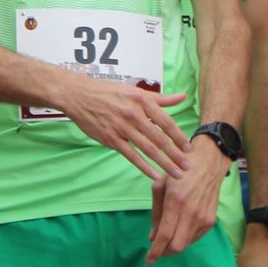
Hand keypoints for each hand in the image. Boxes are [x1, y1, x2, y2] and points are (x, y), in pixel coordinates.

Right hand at [54, 75, 192, 181]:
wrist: (78, 95)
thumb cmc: (107, 92)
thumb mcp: (134, 91)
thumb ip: (160, 98)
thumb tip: (182, 96)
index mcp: (142, 101)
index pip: (166, 122)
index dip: (179, 137)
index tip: (189, 148)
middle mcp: (134, 114)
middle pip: (160, 138)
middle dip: (176, 155)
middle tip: (188, 167)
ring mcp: (122, 127)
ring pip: (148, 149)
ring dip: (164, 163)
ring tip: (176, 174)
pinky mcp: (110, 138)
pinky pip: (131, 155)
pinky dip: (144, 167)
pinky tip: (154, 175)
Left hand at [147, 139, 229, 262]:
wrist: (208, 163)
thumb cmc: (179, 171)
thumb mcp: (160, 186)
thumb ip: (155, 213)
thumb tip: (152, 237)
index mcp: (175, 202)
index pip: (164, 235)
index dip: (155, 251)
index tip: (149, 261)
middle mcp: (191, 213)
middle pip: (177, 246)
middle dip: (165, 252)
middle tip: (156, 251)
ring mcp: (204, 218)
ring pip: (187, 244)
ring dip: (174, 246)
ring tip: (166, 238)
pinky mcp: (211, 220)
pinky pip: (195, 237)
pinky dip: (184, 238)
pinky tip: (178, 230)